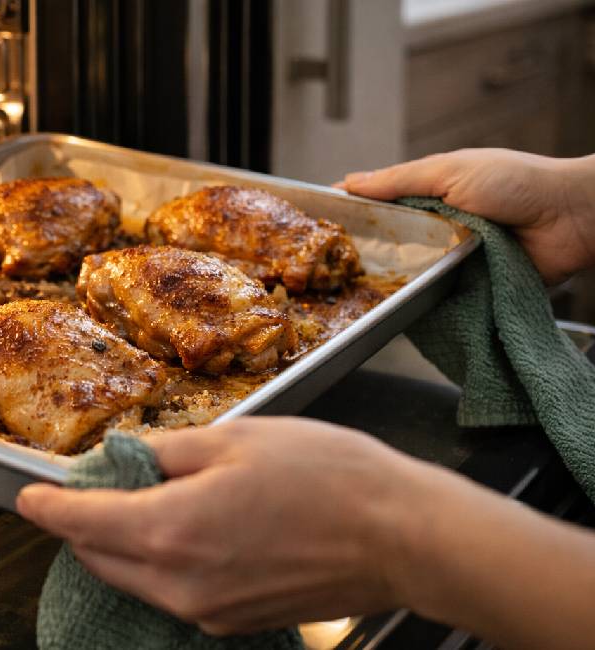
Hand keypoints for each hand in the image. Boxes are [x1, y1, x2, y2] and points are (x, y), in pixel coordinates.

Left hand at [16, 418, 431, 634]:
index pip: (81, 523)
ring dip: (118, 547)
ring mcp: (206, 611)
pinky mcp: (232, 623)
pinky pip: (170, 596)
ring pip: (132, 580)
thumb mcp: (235, 440)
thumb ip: (167, 452)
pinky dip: (156, 566)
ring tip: (135, 504)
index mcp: (170, 530)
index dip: (47, 507)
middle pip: (99, 558)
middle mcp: (179, 583)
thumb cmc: (327, 477)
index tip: (28, 495)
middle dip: (81, 526)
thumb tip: (128, 459)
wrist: (400, 538)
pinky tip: (179, 533)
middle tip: (89, 488)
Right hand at [336, 148, 594, 284]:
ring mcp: (450, 259)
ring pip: (408, 273)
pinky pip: (434, 297)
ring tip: (354, 291)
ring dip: (391, 280)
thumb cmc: (517, 182)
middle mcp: (436, 228)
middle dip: (364, 254)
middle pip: (388, 244)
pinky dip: (420, 300)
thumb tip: (350, 182)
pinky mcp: (467, 287)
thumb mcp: (451, 170)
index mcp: (429, 195)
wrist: (571, 218)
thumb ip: (399, 179)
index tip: (319, 226)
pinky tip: (395, 306)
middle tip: (330, 269)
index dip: (350, 214)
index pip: (379, 205)